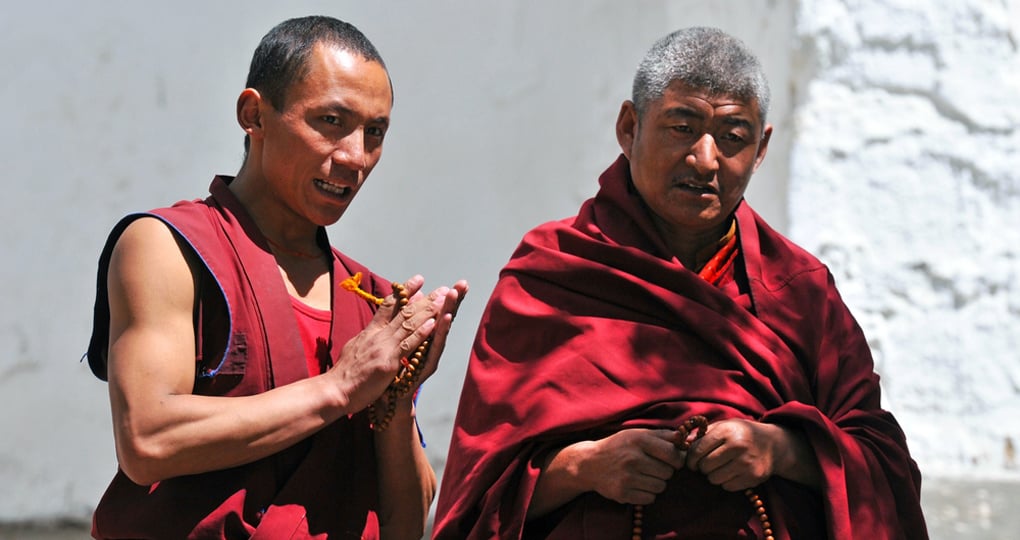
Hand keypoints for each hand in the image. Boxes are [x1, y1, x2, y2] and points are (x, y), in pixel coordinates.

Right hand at [329, 276, 465, 412]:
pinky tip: (433, 323)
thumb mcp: (354, 347)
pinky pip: (408, 345)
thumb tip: (373, 328)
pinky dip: (421, 333)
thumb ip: (367, 336)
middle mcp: (378, 335)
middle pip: (404, 311)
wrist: (334, 390)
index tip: (418, 280)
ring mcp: (384, 347)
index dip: (405, 291)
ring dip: (428, 311)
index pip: (389, 305)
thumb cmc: (344, 374)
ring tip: (443, 300)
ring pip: (409, 324)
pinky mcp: (389, 362)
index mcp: (370, 331)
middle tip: (442, 288)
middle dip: (425, 299)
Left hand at [401, 277, 468, 392]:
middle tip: (463, 284)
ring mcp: (430, 355)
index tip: (461, 283)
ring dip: (448, 311)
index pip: (439, 313)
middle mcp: (430, 344)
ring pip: (440, 330)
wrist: (389, 398)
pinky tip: (444, 319)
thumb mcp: (400, 337)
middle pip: (444, 318)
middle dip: (454, 301)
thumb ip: (410, 318)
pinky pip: (433, 346)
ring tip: (454, 295)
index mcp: (424, 335)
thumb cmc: (395, 368)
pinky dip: (439, 332)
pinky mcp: (426, 366)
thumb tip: (416, 294)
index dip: (449, 298)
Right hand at [575, 429, 687, 504]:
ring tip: (643, 476)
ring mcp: (627, 477)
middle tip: (653, 468)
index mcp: (638, 440)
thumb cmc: (618, 446)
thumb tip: (688, 439)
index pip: (673, 454)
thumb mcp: (637, 434)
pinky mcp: (622, 493)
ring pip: (660, 487)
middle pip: (668, 473)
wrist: (589, 463)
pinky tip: (637, 485)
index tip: (672, 460)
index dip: (677, 459)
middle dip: (665, 471)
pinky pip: (650, 498)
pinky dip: (647, 494)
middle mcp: (633, 458)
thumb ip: (663, 435)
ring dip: (656, 483)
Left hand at [684, 419, 797, 490]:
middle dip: (702, 467)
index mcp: (726, 431)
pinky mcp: (753, 477)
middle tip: (707, 464)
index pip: (697, 450)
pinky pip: (728, 487)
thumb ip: (702, 434)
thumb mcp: (723, 426)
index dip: (690, 459)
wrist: (773, 444)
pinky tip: (731, 473)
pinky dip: (726, 482)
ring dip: (713, 475)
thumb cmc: (741, 434)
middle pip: (705, 466)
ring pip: (714, 479)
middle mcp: (737, 446)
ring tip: (720, 468)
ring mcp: (746, 463)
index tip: (691, 462)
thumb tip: (680, 442)